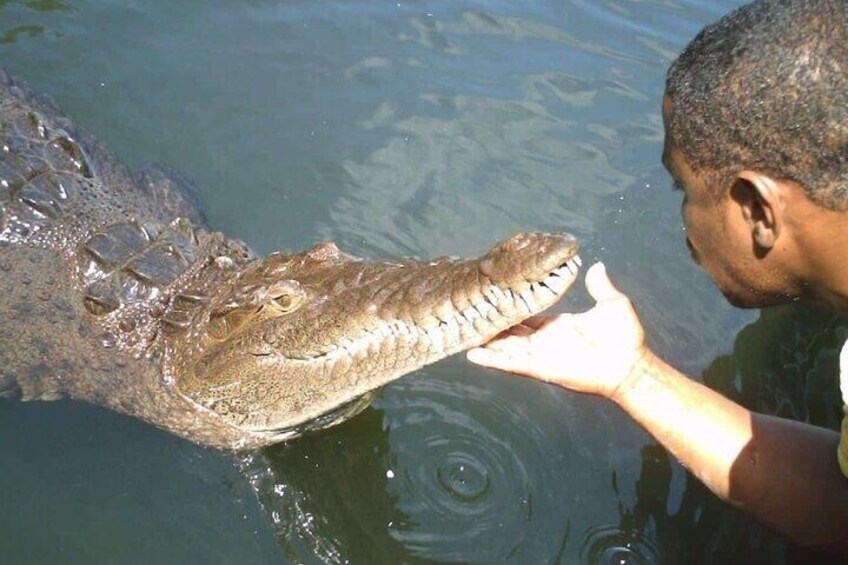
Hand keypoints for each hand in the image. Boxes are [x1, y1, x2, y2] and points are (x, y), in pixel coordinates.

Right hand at [466, 262, 647, 398]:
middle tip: (468, 311)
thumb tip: (596, 266)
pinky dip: (492, 359)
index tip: (491, 296)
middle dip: (490, 323)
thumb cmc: (624, 337)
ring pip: (504, 346)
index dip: (508, 308)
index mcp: (556, 325)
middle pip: (509, 331)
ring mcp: (540, 354)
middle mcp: (543, 340)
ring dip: (485, 340)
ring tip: (461, 332)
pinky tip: (472, 354)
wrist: (629, 365)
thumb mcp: (612, 303)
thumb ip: (599, 286)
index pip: (525, 315)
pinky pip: (511, 363)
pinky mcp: (540, 367)